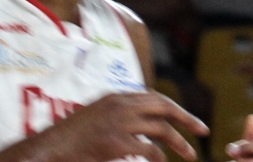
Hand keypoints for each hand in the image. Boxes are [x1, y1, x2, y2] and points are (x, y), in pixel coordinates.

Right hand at [30, 92, 205, 161]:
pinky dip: (158, 157)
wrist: (49, 148)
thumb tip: (144, 125)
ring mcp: (118, 123)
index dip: (174, 108)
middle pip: (164, 107)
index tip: (188, 119)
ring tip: (190, 155)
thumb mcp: (96, 116)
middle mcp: (120, 105)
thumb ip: (120, 115)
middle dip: (187, 119)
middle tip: (204, 131)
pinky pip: (147, 150)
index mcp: (116, 97)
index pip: (154, 97)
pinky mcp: (115, 143)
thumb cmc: (70, 138)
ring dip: (178, 143)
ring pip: (160, 129)